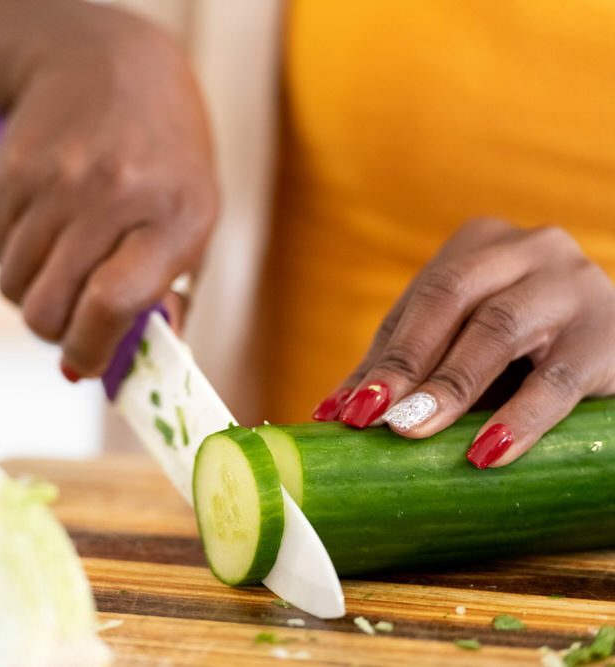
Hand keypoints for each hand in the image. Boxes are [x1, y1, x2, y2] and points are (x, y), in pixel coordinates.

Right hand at [0, 0, 217, 377]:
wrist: (113, 66)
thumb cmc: (165, 161)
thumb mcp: (192, 220)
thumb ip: (167, 296)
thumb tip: (123, 369)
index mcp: (174, 215)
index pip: (112, 303)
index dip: (89, 350)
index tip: (84, 364)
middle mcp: (112, 193)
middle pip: (49, 306)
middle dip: (55, 332)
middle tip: (71, 323)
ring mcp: (55, 179)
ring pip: (14, 284)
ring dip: (32, 295)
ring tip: (62, 266)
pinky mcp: (11, 169)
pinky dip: (15, 258)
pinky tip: (44, 228)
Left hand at [313, 218, 614, 467]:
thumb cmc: (525, 349)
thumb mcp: (461, 345)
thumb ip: (401, 371)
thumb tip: (328, 415)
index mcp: (480, 245)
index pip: (420, 300)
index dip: (383, 358)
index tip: (344, 411)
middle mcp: (528, 249)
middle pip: (450, 299)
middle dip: (406, 363)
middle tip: (371, 418)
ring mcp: (573, 285)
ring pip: (498, 329)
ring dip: (449, 386)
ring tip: (411, 429)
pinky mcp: (609, 336)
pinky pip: (556, 379)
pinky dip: (518, 419)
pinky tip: (487, 452)